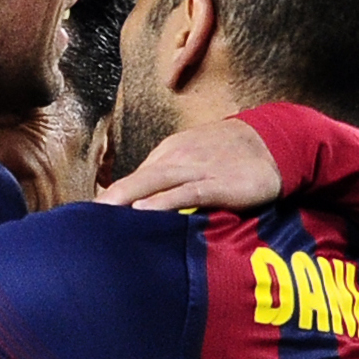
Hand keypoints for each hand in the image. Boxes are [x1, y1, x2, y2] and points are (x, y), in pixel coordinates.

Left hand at [97, 117, 280, 210]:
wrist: (274, 141)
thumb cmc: (230, 155)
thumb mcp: (195, 159)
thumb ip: (170, 178)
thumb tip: (143, 202)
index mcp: (169, 153)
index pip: (134, 177)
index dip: (112, 196)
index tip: (88, 216)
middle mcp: (178, 158)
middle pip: (137, 178)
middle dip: (110, 198)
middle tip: (85, 218)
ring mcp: (198, 168)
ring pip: (156, 182)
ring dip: (127, 198)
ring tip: (103, 214)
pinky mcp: (220, 183)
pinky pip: (188, 192)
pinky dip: (165, 201)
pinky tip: (145, 210)